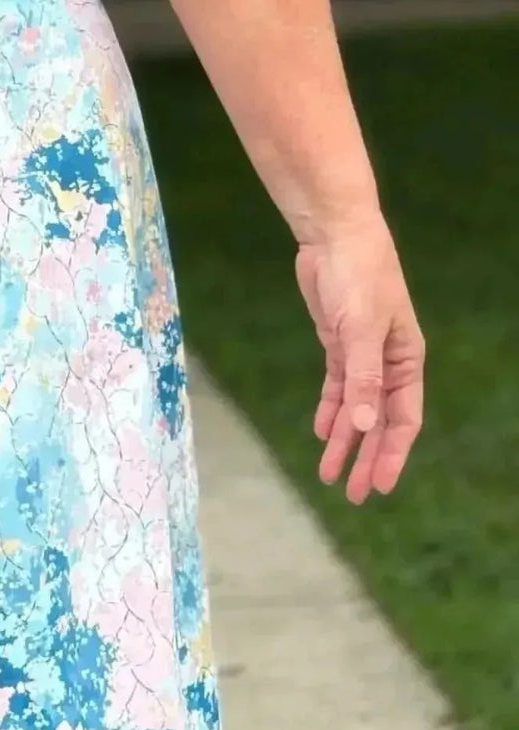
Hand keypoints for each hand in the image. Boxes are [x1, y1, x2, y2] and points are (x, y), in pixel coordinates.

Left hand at [294, 211, 424, 504]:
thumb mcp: (360, 329)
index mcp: (406, 360)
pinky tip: (323, 432)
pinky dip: (331, 409)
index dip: (391, 454)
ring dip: (344, 441)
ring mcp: (362, 353)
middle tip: (353, 494)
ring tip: (329, 475)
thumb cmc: (359, 276)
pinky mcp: (338, 342)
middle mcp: (389, 362)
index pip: (402, 420)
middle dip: (367, 457)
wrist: (335, 235)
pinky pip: (337, 386)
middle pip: (379, 421)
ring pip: (355, 408)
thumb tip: (361, 428)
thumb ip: (361, 379)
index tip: (378, 486)